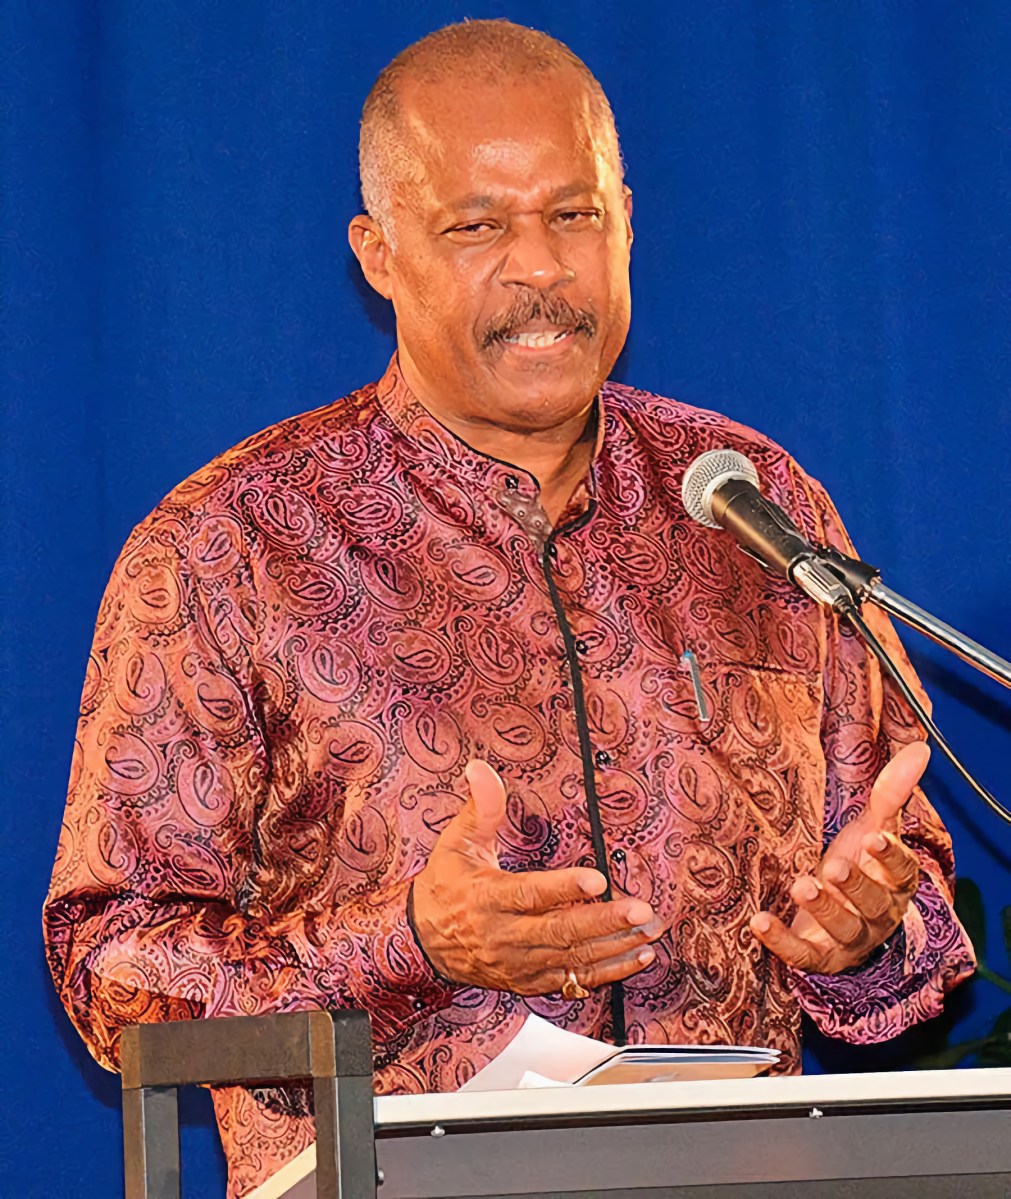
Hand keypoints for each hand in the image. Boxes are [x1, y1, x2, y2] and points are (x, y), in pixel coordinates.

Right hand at [410, 760, 663, 993]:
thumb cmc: (446, 885)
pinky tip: (639, 957)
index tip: (597, 879)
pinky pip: (573, 981)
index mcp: (487, 898)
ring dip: (615, 947)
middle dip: (603, 922)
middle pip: (559, 931)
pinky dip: (609, 972)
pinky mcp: (529, 981)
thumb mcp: (457, 843)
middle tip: (639, 910)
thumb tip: (481, 769)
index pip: (529, 894)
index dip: (563, 888)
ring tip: (648, 931)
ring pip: (572, 958)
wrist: (423, 942)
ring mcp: (518, 964)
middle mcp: (504, 936)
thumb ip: (480, 808)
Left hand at [749, 741, 926, 973]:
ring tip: (801, 886)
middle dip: (854, 885)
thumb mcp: (872, 827)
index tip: (875, 838)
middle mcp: (877, 914)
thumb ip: (892, 793)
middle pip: (872, 903)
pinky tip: (760, 922)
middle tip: (833, 867)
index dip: (890, 857)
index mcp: (894, 883)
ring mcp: (848, 939)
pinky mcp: (818, 956)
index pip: (901, 873)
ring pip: (842, 929)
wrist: (837, 914)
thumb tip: (919, 749)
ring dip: (822, 909)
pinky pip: (802, 955)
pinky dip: (781, 941)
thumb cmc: (859, 863)